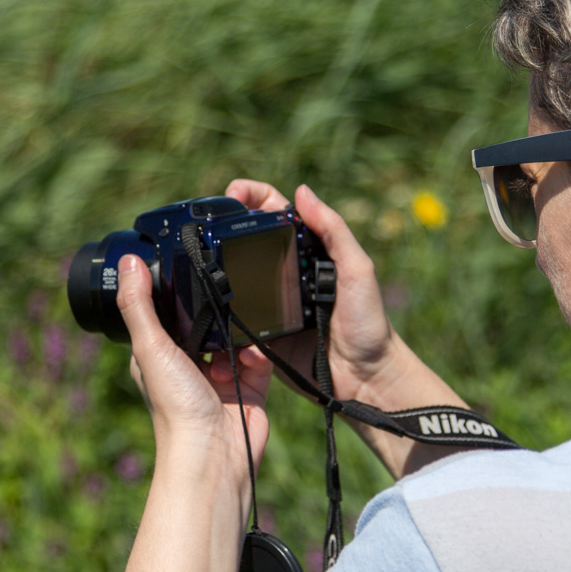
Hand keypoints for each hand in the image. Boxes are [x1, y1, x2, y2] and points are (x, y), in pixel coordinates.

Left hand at [117, 253, 269, 477]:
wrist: (215, 453)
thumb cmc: (175, 408)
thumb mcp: (150, 348)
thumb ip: (139, 305)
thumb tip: (127, 263)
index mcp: (159, 353)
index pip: (167, 311)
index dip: (176, 294)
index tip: (188, 271)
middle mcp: (189, 361)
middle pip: (206, 319)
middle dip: (215, 313)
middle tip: (217, 310)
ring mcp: (221, 373)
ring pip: (236, 333)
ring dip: (236, 335)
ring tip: (229, 351)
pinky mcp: (250, 383)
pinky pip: (259, 354)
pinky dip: (257, 354)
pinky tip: (248, 363)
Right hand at [223, 180, 399, 406]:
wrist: (363, 379)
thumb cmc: (368, 323)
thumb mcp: (358, 271)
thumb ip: (334, 231)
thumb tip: (302, 192)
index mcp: (309, 250)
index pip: (275, 212)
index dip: (252, 197)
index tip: (232, 194)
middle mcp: (285, 272)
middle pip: (246, 240)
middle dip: (224, 228)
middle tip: (207, 227)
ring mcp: (269, 303)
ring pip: (233, 278)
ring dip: (217, 270)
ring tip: (202, 264)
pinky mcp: (258, 335)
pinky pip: (232, 319)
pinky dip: (222, 314)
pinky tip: (213, 308)